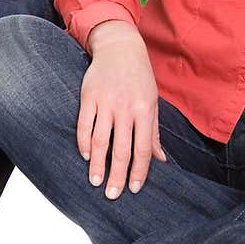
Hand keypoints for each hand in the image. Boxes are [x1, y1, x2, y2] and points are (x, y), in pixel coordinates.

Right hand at [78, 21, 166, 197]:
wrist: (120, 47)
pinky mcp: (89, 96)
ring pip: (100, 140)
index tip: (134, 189)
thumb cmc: (140, 78)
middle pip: (120, 149)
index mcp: (145, 111)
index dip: (139, 171)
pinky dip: (84, 142)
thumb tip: (160, 161)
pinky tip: (86, 156)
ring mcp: (106, 102)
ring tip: (96, 182)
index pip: (143, 149)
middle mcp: (126, 108)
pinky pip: (84, 124)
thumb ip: (153, 133)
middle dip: (117, 175)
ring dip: (97, 164)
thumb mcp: (153, 102)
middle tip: (112, 196)